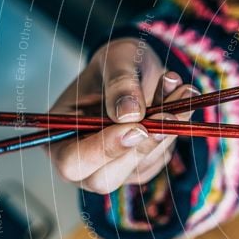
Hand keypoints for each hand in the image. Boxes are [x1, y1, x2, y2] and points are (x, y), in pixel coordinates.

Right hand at [47, 38, 200, 193]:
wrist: (137, 68)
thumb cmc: (116, 63)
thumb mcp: (116, 59)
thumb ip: (120, 83)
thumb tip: (130, 115)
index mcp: (58, 136)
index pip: (72, 161)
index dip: (104, 149)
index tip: (137, 127)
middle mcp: (82, 160)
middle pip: (105, 180)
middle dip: (140, 148)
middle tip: (167, 115)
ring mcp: (113, 167)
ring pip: (141, 167)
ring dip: (167, 130)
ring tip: (179, 90)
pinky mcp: (141, 166)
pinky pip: (162, 156)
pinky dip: (177, 128)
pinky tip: (179, 100)